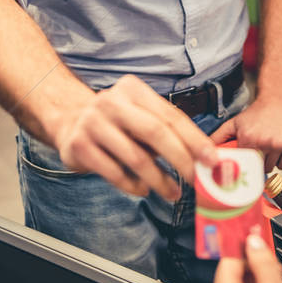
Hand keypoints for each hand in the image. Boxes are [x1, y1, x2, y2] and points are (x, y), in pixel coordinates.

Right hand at [54, 74, 218, 200]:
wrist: (69, 120)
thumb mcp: (140, 115)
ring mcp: (92, 123)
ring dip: (159, 180)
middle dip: (180, 159)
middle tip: (195, 179)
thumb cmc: (117, 122)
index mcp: (133, 90)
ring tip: (173, 192)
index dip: (194, 139)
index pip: (170, 116)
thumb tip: (202, 157)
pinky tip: (144, 190)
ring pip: (136, 157)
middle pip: (155, 133)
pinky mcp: (79, 146)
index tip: (211, 159)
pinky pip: (114, 172)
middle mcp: (111, 101)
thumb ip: (166, 131)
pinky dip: (133, 185)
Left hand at [212, 96, 281, 171]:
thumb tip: (207, 148)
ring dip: (270, 162)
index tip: (246, 163)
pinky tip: (277, 149)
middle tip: (258, 154)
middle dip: (258, 164)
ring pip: (272, 167)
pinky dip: (281, 160)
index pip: (245, 164)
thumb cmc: (257, 112)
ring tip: (268, 149)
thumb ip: (219, 136)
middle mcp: (264, 142)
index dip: (245, 165)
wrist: (278, 99)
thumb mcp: (235, 122)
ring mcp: (279, 145)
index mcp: (249, 138)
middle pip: (259, 168)